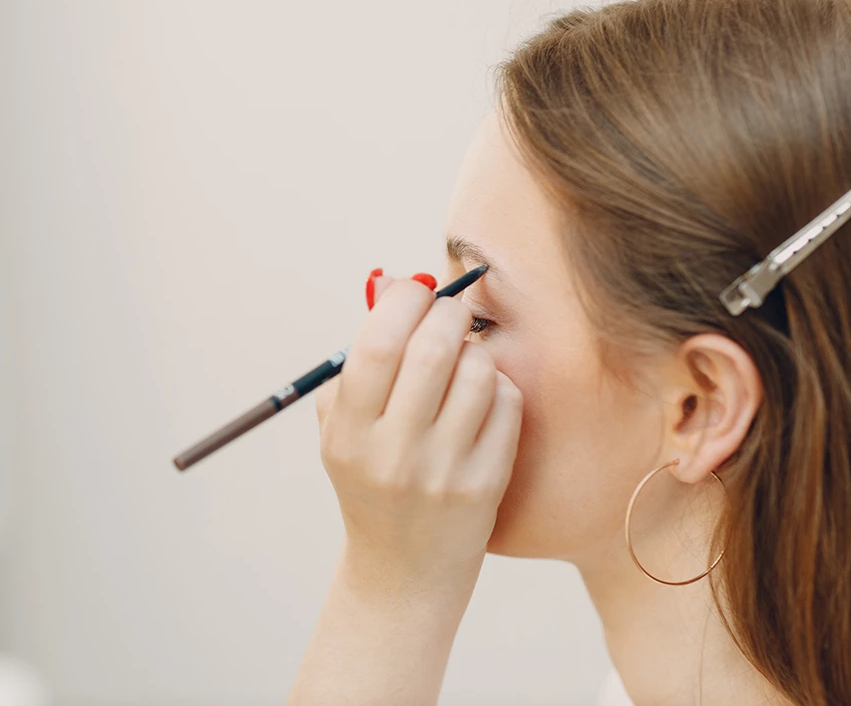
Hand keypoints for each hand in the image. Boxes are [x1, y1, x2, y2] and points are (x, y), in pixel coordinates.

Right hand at [315, 272, 522, 596]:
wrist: (402, 570)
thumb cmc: (372, 476)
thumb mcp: (344, 425)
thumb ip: (361, 355)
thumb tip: (394, 281)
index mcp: (348, 431)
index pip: (378, 344)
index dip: (402, 301)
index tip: (413, 293)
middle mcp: (392, 452)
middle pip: (432, 350)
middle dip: (448, 313)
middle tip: (450, 312)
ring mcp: (442, 471)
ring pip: (477, 371)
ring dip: (476, 349)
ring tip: (465, 359)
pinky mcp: (485, 485)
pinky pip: (506, 405)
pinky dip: (497, 386)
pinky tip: (482, 397)